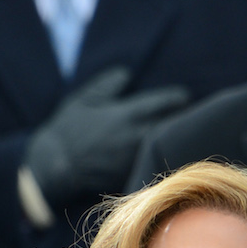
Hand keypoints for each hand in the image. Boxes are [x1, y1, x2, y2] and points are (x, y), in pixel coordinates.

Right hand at [23, 68, 190, 206]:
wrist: (55, 167)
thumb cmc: (68, 130)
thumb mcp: (84, 100)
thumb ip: (108, 84)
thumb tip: (127, 73)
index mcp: (128, 114)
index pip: (166, 102)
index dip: (178, 98)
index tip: (184, 96)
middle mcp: (137, 136)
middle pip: (174, 125)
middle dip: (183, 119)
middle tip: (191, 115)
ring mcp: (137, 158)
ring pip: (167, 145)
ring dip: (175, 138)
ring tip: (183, 133)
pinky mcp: (133, 174)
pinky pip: (155, 162)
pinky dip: (162, 156)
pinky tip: (165, 153)